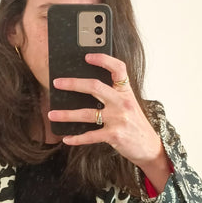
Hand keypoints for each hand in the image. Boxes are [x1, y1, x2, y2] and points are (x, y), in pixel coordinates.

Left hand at [47, 53, 171, 192]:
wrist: (149, 146)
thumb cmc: (135, 124)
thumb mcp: (129, 105)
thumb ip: (114, 96)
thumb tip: (86, 90)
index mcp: (126, 92)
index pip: (118, 68)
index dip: (103, 60)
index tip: (87, 56)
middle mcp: (122, 103)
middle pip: (95, 87)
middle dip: (73, 83)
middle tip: (57, 82)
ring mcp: (118, 119)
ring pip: (87, 113)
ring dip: (66, 114)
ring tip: (52, 113)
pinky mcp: (114, 135)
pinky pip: (90, 136)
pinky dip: (76, 138)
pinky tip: (67, 138)